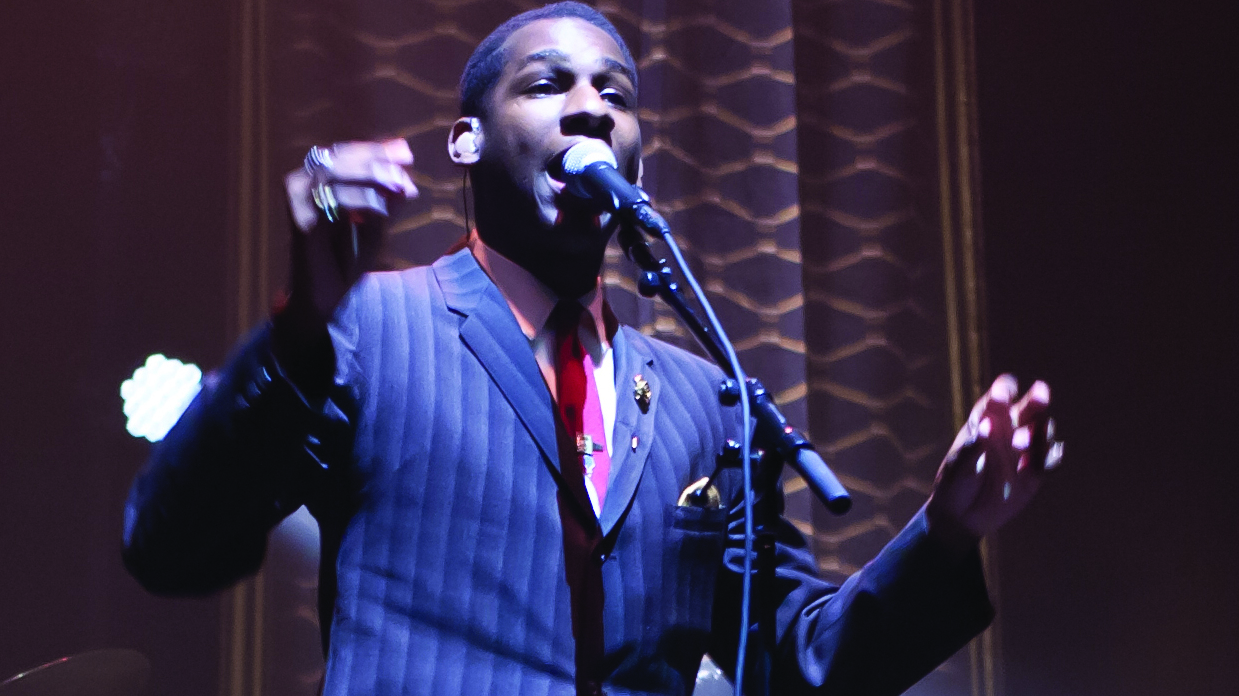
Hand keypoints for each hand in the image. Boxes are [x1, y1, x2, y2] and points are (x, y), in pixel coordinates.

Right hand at [283, 138, 418, 323]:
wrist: (326, 295)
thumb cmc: (348, 258)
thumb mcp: (376, 223)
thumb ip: (387, 198)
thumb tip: (405, 173)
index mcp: (320, 180)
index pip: (347, 154)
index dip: (376, 150)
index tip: (406, 152)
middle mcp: (303, 183)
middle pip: (340, 158)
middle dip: (377, 161)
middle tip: (404, 171)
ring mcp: (297, 198)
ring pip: (333, 172)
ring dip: (371, 177)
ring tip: (399, 187)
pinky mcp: (298, 217)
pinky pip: (329, 198)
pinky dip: (359, 199)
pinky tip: (382, 209)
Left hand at [926, 375, 1062, 548]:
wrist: (961, 517)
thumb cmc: (954, 483)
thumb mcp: (959, 466)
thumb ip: (973, 447)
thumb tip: (987, 426)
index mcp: (985, 421)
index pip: (998, 398)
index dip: (1003, 392)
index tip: (1001, 395)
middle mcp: (1008, 430)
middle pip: (1029, 408)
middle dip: (1037, 399)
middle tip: (1041, 393)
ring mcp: (1024, 450)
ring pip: (1042, 430)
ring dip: (1040, 431)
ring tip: (1020, 446)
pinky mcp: (1035, 471)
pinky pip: (1050, 459)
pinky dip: (1051, 456)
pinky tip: (1046, 458)